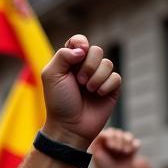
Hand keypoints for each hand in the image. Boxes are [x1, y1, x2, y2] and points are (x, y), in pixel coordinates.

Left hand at [40, 35, 120, 149]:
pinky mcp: (111, 88)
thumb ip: (62, 56)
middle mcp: (85, 67)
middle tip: (79, 82)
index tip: (78, 55)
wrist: (70, 126)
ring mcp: (99, 77)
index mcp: (69, 62)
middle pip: (96, 50)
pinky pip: (116, 77)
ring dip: (96, 78)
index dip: (80, 43)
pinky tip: (98, 95)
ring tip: (88, 91)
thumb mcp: (51, 76)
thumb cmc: (58, 102)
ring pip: (107, 63)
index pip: (79, 41)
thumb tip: (82, 49)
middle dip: (88, 66)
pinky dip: (106, 86)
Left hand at [92, 128, 138, 167]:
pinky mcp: (131, 151)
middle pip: (119, 132)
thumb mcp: (96, 153)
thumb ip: (98, 141)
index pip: (109, 132)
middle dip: (119, 140)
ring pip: (128, 136)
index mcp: (103, 142)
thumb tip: (104, 131)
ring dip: (127, 141)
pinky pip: (137, 143)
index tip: (109, 146)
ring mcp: (122, 146)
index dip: (111, 136)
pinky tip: (130, 152)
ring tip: (124, 151)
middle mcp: (113, 142)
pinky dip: (134, 145)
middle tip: (116, 150)